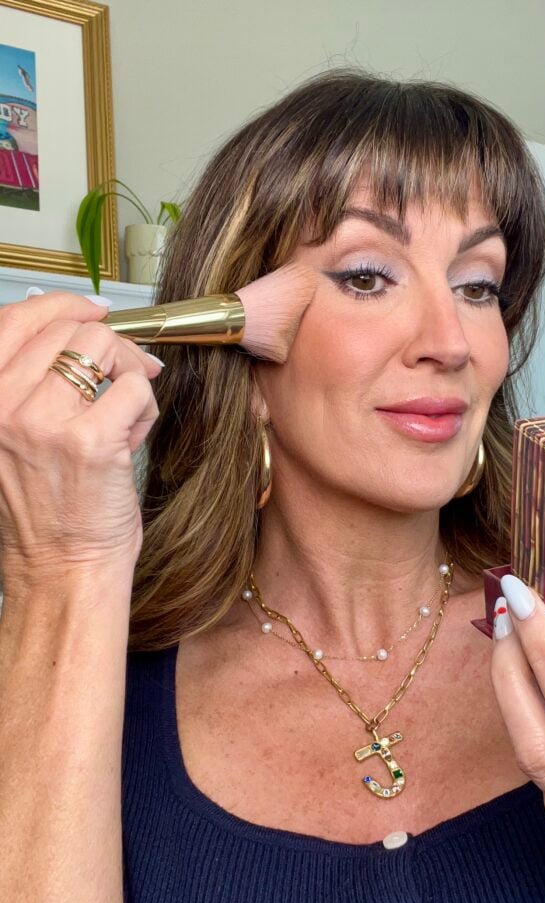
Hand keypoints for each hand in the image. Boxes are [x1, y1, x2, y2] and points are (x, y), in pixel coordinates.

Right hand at [0, 289, 163, 577]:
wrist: (61, 568)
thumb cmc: (45, 507)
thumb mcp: (13, 433)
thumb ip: (30, 377)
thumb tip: (70, 317)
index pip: (17, 319)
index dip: (65, 305)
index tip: (96, 310)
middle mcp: (1, 404)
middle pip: (71, 329)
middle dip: (112, 346)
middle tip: (130, 372)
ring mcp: (42, 421)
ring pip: (106, 350)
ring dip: (129, 377)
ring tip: (123, 416)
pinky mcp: (89, 441)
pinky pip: (135, 390)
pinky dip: (144, 410)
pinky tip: (130, 439)